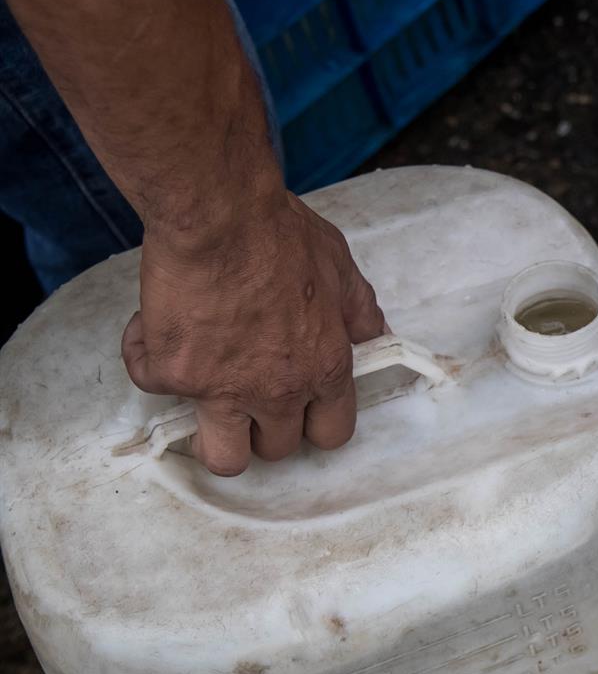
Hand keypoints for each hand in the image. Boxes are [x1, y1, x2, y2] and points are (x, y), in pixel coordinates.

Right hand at [123, 190, 385, 475]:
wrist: (219, 215)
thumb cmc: (280, 235)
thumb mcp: (342, 270)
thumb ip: (359, 312)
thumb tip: (373, 336)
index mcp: (324, 369)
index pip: (331, 433)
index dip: (315, 422)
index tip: (301, 407)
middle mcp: (278, 390)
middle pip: (275, 449)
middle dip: (262, 425)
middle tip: (247, 390)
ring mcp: (223, 389)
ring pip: (223, 458)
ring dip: (211, 431)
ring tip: (204, 395)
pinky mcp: (172, 374)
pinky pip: (152, 386)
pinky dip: (148, 357)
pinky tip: (155, 327)